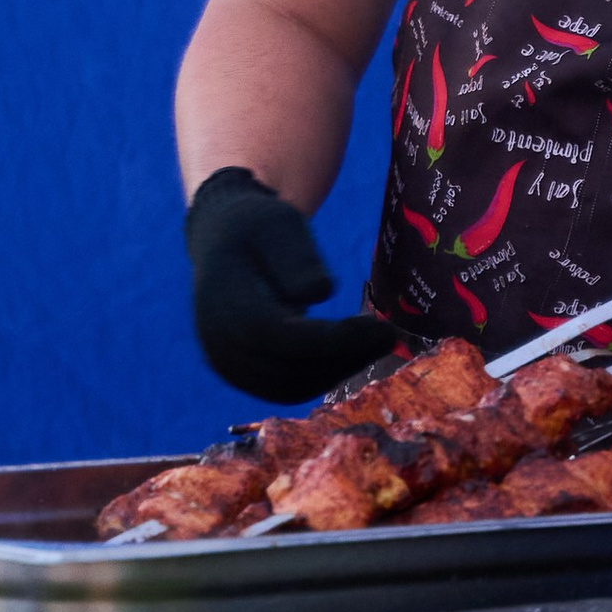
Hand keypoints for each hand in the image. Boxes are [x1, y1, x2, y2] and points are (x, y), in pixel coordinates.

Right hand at [185, 168, 395, 402]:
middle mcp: (220, 345)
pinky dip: (325, 374)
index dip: (336, 341)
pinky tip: (355, 349)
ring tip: (377, 340)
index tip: (383, 329)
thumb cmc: (258, 227)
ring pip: (292, 387)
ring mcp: (229, 366)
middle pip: (289, 371)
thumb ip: (295, 256)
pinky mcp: (246, 375)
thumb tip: (320, 293)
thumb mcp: (277, 223)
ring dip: (340, 369)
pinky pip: (289, 388)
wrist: (224, 241)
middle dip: (347, 358)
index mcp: (224, 306)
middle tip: (391, 335)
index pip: (283, 338)